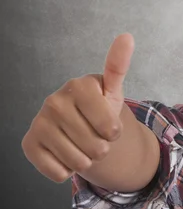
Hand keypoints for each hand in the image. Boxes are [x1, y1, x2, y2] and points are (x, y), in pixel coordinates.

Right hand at [21, 33, 134, 182]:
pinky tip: (66, 153)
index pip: (109, 126)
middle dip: (102, 147)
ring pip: (78, 161)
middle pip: (95, 146)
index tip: (111, 126)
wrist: (77, 126)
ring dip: (86, 160)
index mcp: (79, 85)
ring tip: (83, 144)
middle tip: (96, 136)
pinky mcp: (29, 144)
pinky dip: (67, 170)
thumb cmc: (99, 108)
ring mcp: (39, 122)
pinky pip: (59, 172)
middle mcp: (54, 100)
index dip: (115, 132)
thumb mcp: (112, 90)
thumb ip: (119, 66)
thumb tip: (127, 36)